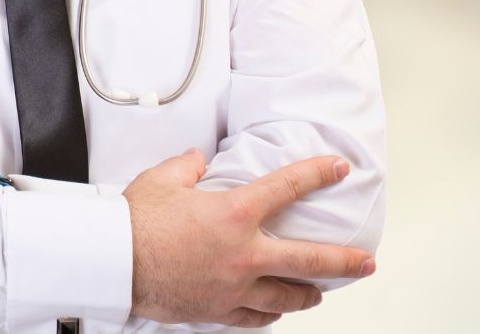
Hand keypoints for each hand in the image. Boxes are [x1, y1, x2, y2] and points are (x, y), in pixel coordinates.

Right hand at [124, 149, 375, 327]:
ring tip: (322, 292)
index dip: (318, 174)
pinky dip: (268, 316)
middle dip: (343, 261)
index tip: (339, 169)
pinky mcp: (216, 310)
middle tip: (365, 263)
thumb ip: (189, 167)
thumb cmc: (135, 221)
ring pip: (285, 297)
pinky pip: (252, 318)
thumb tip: (197, 160)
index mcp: (235, 213)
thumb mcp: (164, 179)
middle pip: (308, 260)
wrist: (114, 263)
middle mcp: (243, 254)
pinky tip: (275, 314)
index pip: (289, 187)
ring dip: (308, 294)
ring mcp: (232, 288)